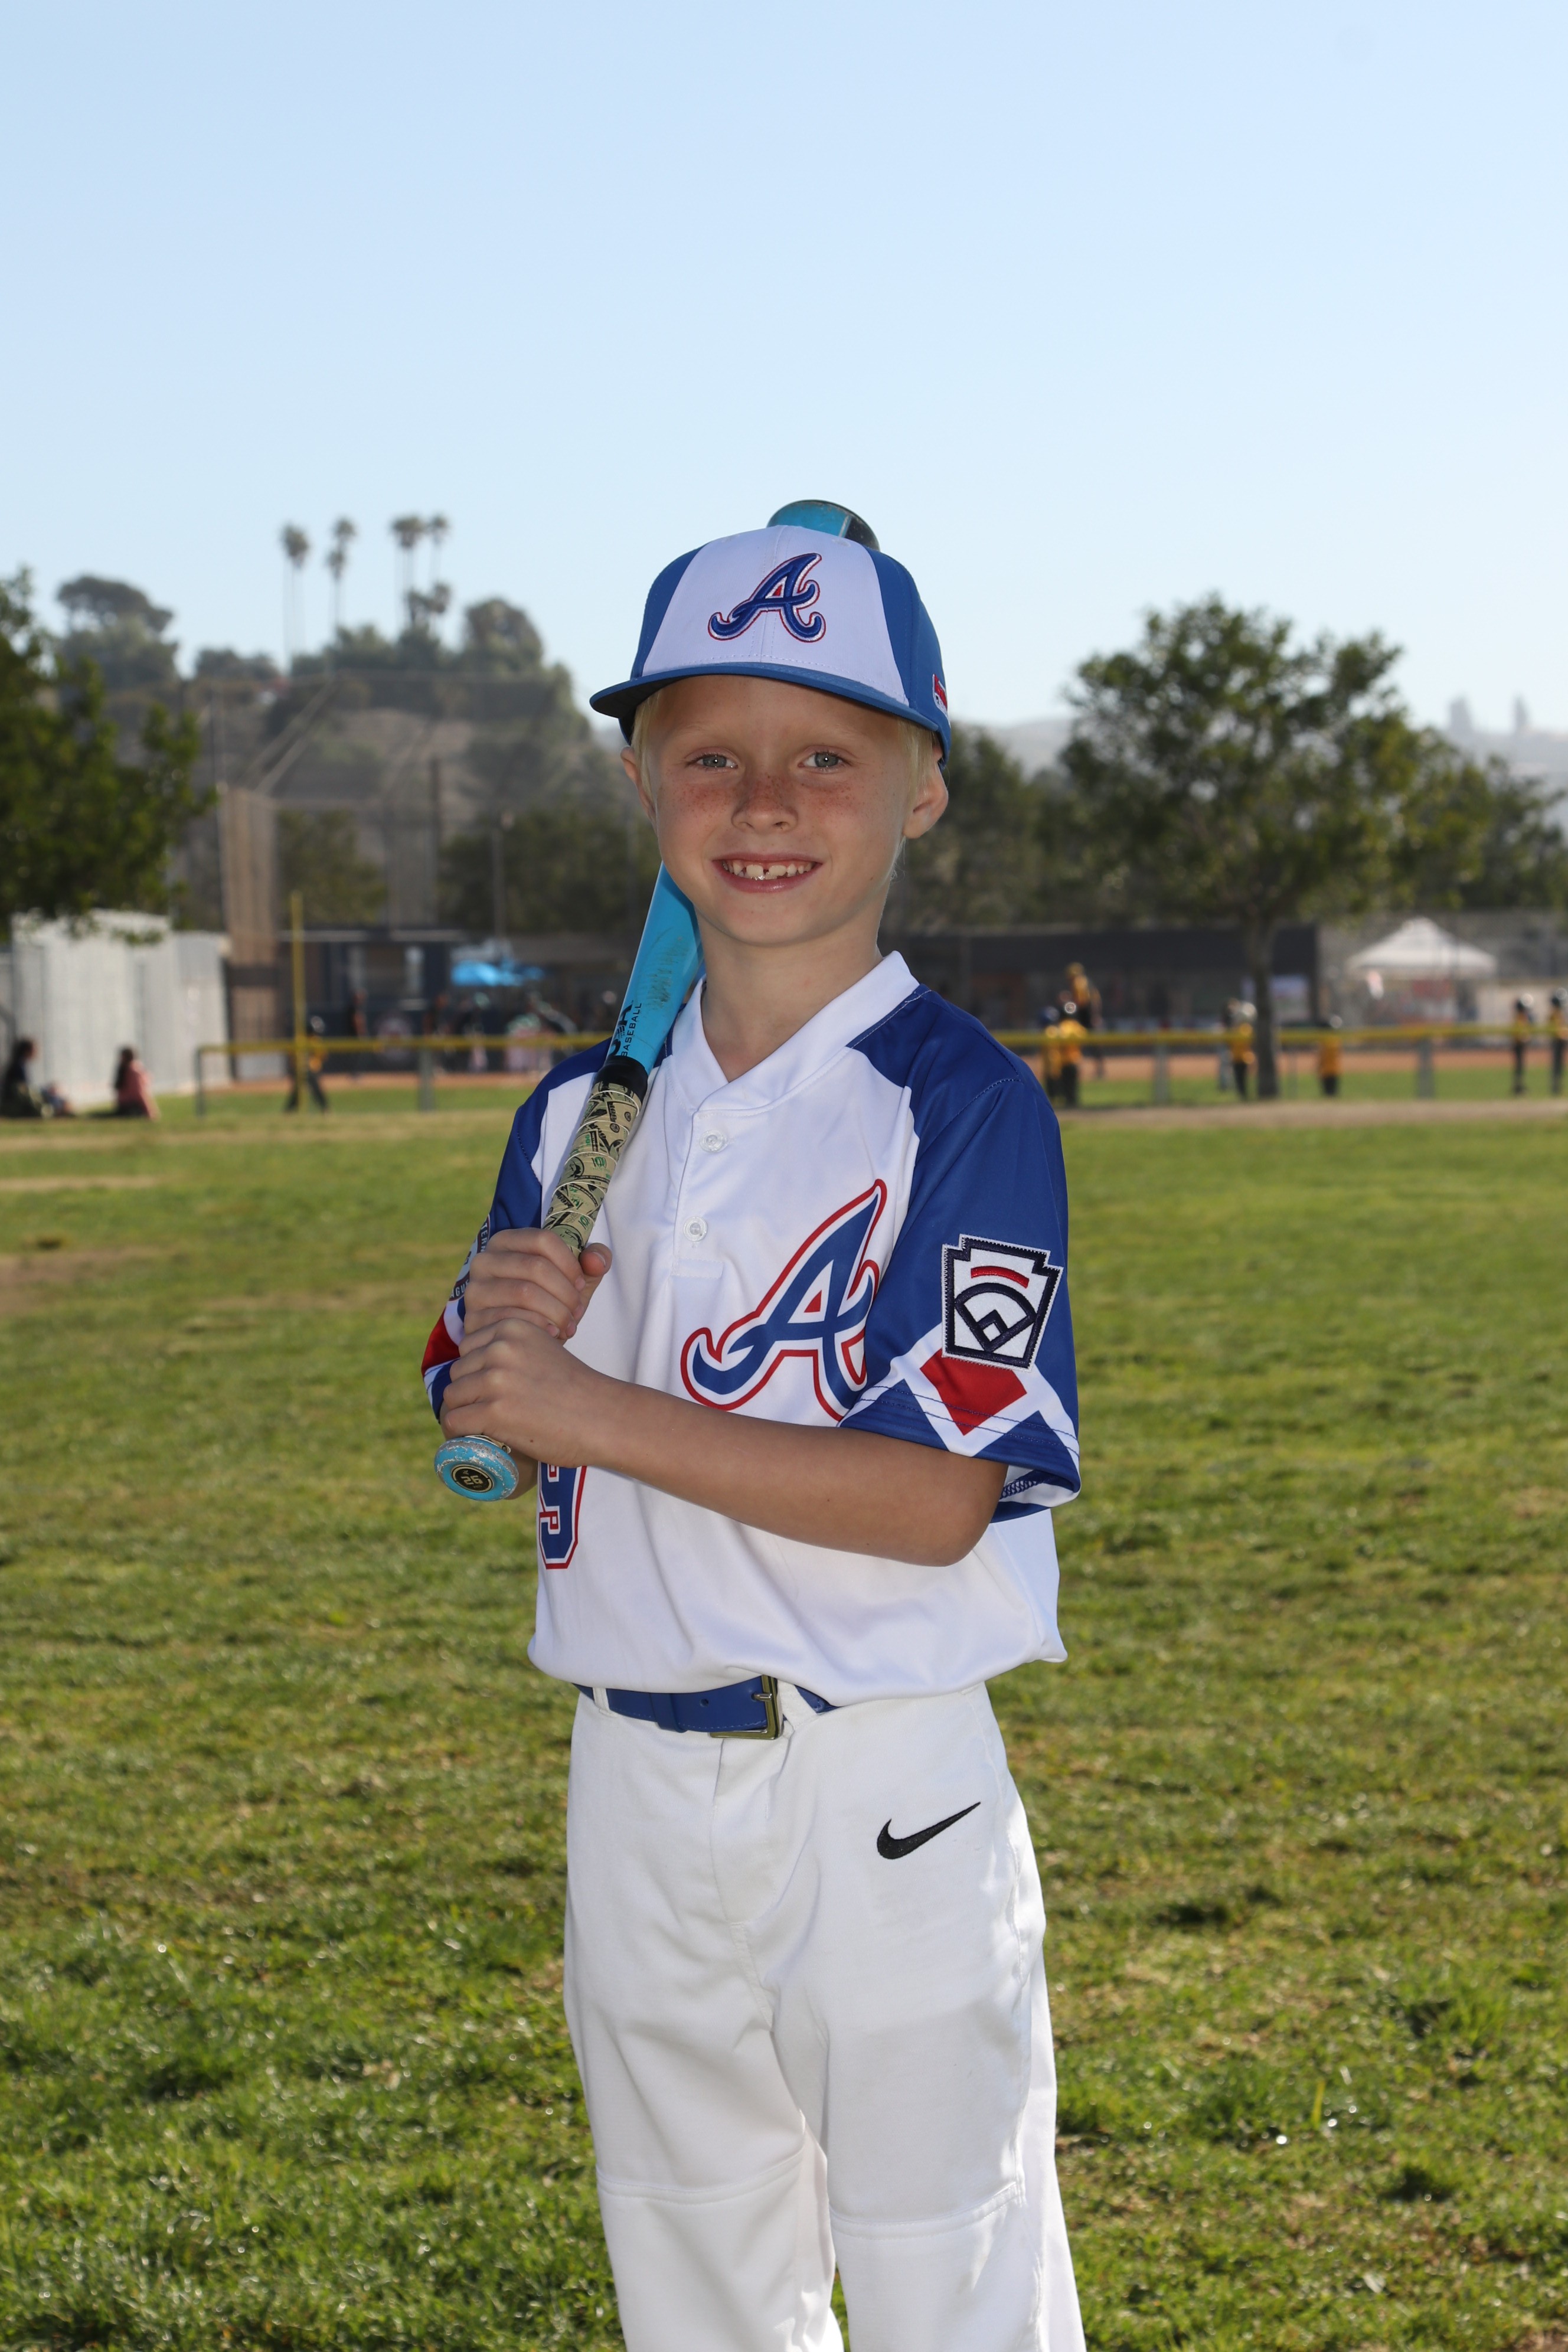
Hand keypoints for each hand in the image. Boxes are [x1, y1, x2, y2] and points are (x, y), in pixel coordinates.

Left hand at [442, 1315, 608, 1468]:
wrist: (603, 1416)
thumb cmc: (577, 1389)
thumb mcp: (545, 1349)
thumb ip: (517, 1348)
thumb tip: (482, 1365)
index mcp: (512, 1328)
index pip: (468, 1347)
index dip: (475, 1370)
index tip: (488, 1390)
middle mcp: (500, 1348)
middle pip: (458, 1372)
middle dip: (468, 1393)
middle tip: (486, 1413)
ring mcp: (496, 1380)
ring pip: (452, 1396)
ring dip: (461, 1413)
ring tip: (477, 1427)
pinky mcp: (494, 1411)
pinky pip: (454, 1421)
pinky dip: (456, 1433)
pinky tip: (468, 1438)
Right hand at [461, 1227, 611, 1342]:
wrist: (521, 1338)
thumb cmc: (550, 1300)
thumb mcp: (573, 1278)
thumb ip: (594, 1261)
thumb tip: (596, 1261)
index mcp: (506, 1241)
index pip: (543, 1239)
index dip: (570, 1263)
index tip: (581, 1285)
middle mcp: (484, 1260)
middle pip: (536, 1267)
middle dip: (565, 1292)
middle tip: (578, 1311)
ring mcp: (476, 1290)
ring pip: (525, 1293)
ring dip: (556, 1312)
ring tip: (569, 1325)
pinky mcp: (473, 1319)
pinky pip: (512, 1319)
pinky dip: (539, 1328)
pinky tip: (553, 1335)